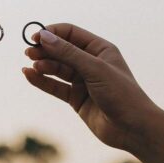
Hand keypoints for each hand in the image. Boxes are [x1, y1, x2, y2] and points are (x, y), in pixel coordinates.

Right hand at [22, 23, 162, 155]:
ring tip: (31, 66)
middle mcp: (91, 63)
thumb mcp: (95, 69)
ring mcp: (83, 81)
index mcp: (100, 49)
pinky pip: (55, 86)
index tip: (35, 37)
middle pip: (61, 50)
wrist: (134, 129)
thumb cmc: (122, 94)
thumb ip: (69, 53)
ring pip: (57, 68)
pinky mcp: (76, 99)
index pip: (70, 33)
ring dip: (43, 65)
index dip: (52, 33)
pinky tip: (29, 75)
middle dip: (44, 50)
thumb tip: (44, 36)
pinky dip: (42, 81)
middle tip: (29, 53)